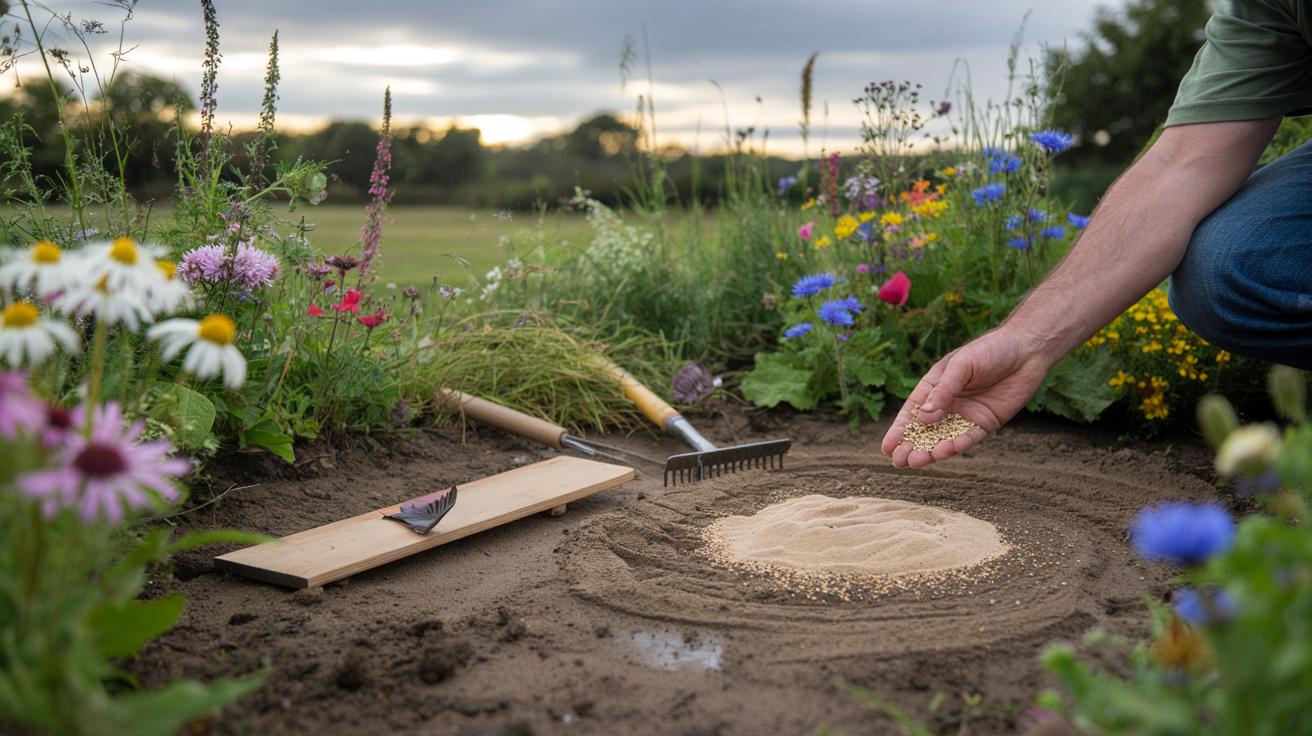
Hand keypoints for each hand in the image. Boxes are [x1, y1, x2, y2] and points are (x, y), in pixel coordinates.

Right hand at [881, 328, 1052, 467]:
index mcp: (935, 386)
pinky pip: (969, 438)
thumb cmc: (989, 350)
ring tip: (917, 462)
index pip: (912, 412)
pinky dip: (957, 445)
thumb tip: (921, 418)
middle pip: (925, 430)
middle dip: (911, 446)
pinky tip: (945, 451)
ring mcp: (967, 415)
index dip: (899, 430)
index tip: (887, 447)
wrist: (1026, 350)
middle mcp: (948, 404)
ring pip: (944, 438)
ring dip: (930, 451)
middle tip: (899, 462)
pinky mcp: (986, 423)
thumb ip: (943, 392)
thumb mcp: (961, 366)